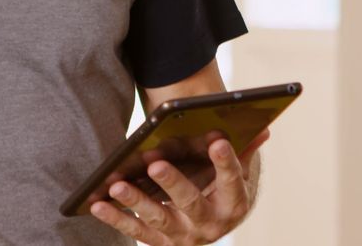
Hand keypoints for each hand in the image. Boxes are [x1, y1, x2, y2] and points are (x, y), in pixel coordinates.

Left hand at [91, 129, 269, 245]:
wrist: (213, 229)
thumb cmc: (222, 191)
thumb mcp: (238, 174)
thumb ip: (245, 151)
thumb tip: (264, 127)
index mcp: (234, 203)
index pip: (232, 181)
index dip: (226, 162)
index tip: (218, 141)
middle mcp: (209, 224)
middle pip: (191, 202)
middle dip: (173, 183)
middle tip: (156, 163)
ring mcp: (183, 236)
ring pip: (159, 218)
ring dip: (137, 201)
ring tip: (117, 185)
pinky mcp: (160, 242)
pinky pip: (136, 230)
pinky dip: (116, 218)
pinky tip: (98, 203)